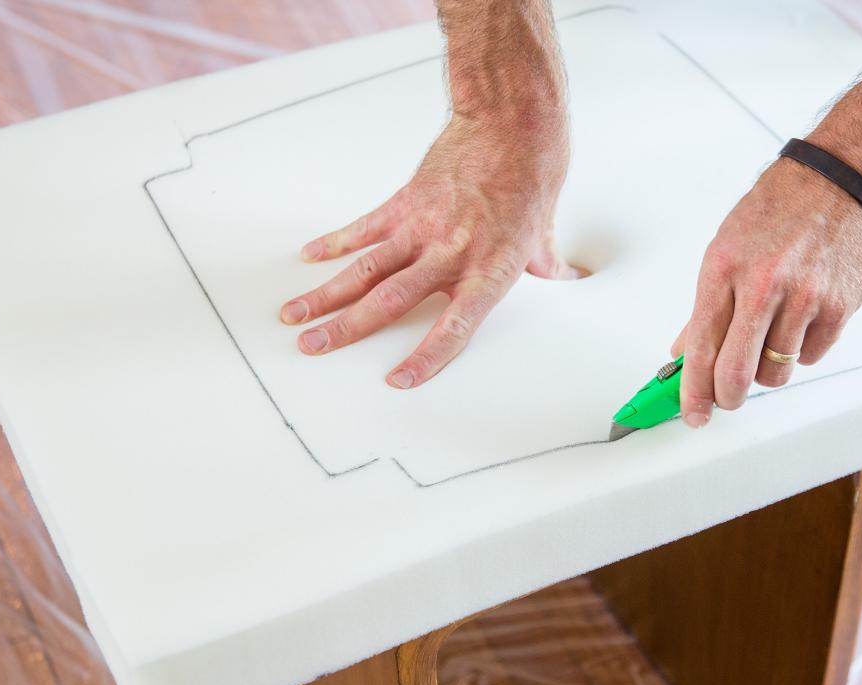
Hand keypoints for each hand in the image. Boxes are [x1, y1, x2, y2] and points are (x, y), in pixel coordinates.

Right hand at [281, 112, 578, 388]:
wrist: (510, 126)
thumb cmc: (531, 180)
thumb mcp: (543, 234)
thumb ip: (544, 265)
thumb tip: (566, 279)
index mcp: (487, 273)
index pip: (455, 327)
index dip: (426, 357)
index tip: (398, 381)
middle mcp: (450, 255)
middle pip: (388, 301)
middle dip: (346, 329)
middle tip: (311, 349)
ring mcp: (423, 227)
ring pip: (366, 268)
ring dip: (326, 294)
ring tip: (295, 315)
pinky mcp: (406, 200)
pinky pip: (365, 227)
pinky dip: (336, 242)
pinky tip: (310, 258)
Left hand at [671, 154, 861, 426]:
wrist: (845, 176)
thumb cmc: (783, 206)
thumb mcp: (728, 245)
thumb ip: (708, 304)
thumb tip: (685, 350)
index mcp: (725, 268)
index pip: (701, 348)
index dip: (693, 391)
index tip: (692, 414)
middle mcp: (763, 285)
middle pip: (737, 373)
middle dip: (727, 396)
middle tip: (726, 397)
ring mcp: (805, 298)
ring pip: (777, 372)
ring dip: (768, 368)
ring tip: (771, 334)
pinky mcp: (839, 308)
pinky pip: (811, 356)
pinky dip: (802, 349)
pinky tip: (802, 316)